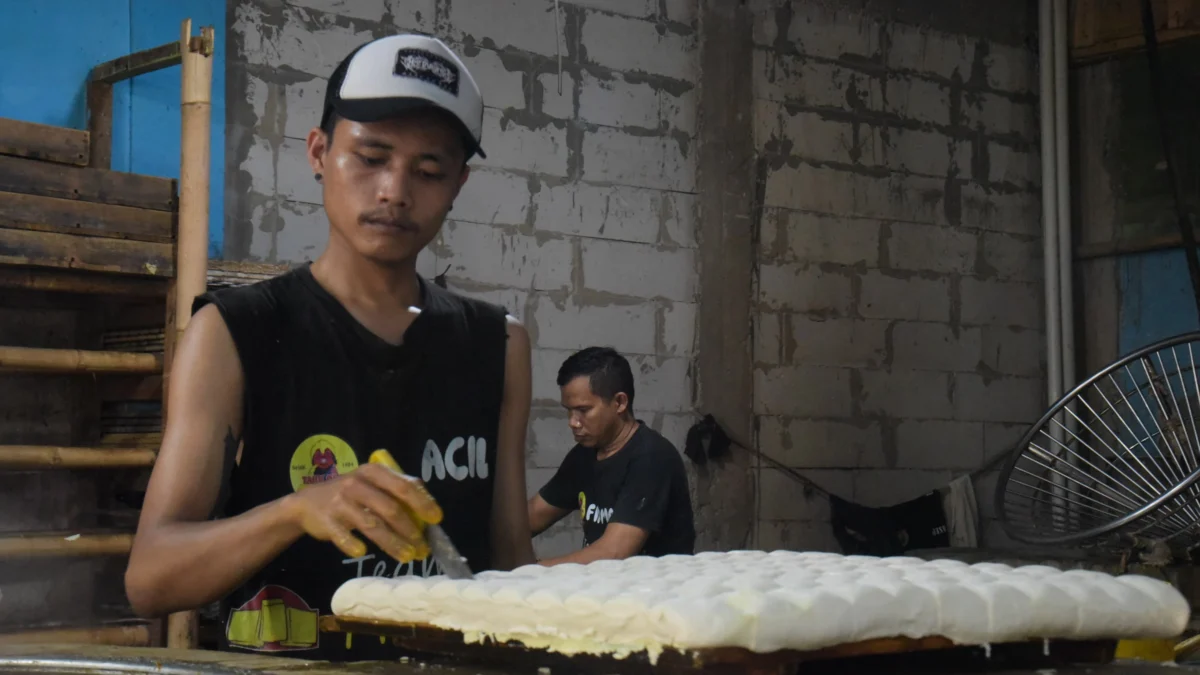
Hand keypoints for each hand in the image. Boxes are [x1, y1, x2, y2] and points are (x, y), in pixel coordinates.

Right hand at [282, 463, 441, 561]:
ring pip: (372, 525)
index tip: (436, 519)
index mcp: (373, 472)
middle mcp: (356, 484)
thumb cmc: (350, 494)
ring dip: (392, 543)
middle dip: (410, 530)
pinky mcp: (326, 520)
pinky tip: (363, 553)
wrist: (306, 503)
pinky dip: (353, 544)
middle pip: (390, 508)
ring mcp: (340, 502)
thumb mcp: (371, 483)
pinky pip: (343, 535)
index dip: (422, 503)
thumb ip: (396, 490)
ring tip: (407, 556)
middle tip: (423, 547)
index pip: (403, 486)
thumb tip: (427, 507)